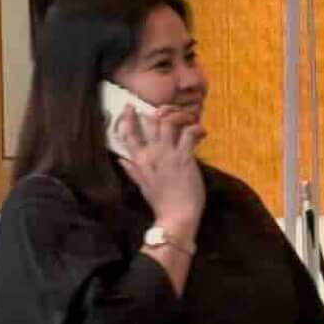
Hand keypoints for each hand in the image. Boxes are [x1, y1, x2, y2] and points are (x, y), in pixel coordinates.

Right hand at [119, 104, 205, 233]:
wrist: (176, 217)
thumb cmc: (161, 204)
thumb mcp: (142, 186)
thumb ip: (132, 170)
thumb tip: (121, 160)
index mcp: (139, 160)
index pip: (129, 133)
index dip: (128, 117)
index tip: (130, 106)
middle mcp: (152, 153)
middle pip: (152, 121)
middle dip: (161, 111)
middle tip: (170, 112)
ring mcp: (168, 154)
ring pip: (169, 121)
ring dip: (180, 116)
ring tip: (188, 119)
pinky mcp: (184, 157)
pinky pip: (189, 133)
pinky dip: (196, 128)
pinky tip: (202, 132)